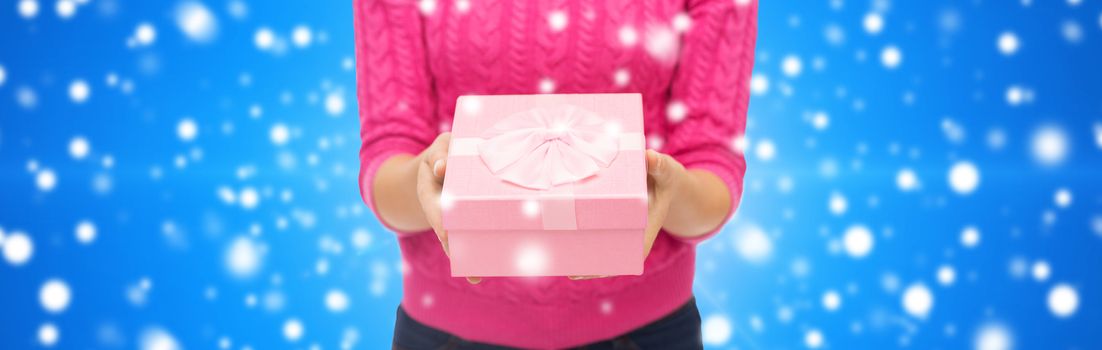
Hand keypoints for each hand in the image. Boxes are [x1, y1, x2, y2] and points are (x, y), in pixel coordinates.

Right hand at [415, 132, 481, 283]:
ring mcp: (455, 217)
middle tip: (464, 266)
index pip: (434, 210)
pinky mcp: (472, 219)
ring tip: (476, 276)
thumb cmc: (445, 152)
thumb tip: (442, 168)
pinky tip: (489, 265)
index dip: (441, 223)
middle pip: (447, 232)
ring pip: (460, 237)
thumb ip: (439, 154)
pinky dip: (482, 246)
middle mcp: (442, 209)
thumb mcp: (439, 147)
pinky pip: (476, 232)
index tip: (446, 237)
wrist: (446, 161)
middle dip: (454, 249)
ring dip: (468, 255)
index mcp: (430, 192)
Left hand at [570, 149, 686, 279]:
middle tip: (568, 272)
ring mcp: (619, 229)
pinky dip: (578, 235)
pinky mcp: (609, 220)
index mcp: (646, 230)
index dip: (610, 267)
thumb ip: (659, 166)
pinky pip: (592, 231)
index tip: (591, 274)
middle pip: (609, 257)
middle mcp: (630, 235)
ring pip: (598, 247)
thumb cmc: (666, 178)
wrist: (664, 178)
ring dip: (579, 254)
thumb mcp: (666, 172)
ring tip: (555, 260)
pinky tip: (557, 238)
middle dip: (589, 266)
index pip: (630, 256)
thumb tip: (650, 157)